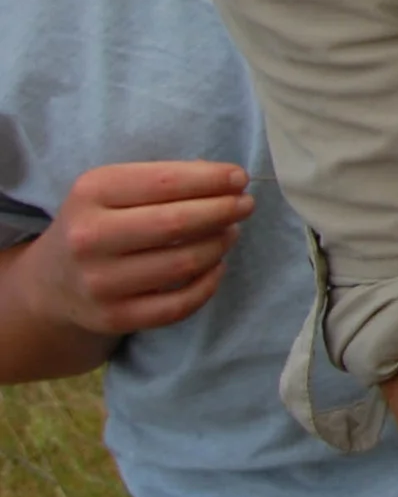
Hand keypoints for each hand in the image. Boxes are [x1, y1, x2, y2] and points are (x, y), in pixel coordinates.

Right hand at [20, 162, 252, 336]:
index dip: (212, 179)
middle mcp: (89, 238)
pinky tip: (217, 266)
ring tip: (231, 231)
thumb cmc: (99, 223)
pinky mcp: (114, 317)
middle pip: (177, 223)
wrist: (53, 282)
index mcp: (91, 193)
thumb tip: (227, 180)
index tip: (240, 178)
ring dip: (220, 244)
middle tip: (246, 205)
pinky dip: (209, 283)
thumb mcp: (112, 189)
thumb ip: (164, 179)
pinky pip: (179, 304)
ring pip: (184, 263)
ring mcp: (100, 283)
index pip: (166, 181)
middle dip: (224, 210)